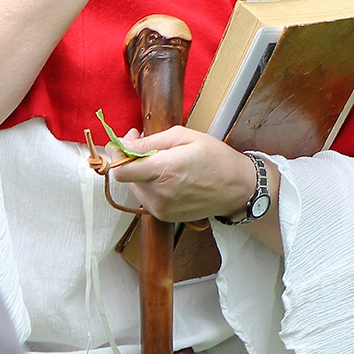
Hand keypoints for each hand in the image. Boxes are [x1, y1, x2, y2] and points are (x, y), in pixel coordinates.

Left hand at [109, 126, 257, 222]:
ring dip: (143, 173)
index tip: (121, 143)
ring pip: (137, 187)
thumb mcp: (184, 137)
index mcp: (165, 170)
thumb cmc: (214, 157)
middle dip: (133, 159)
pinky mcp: (166, 216)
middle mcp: (161, 193)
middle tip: (149, 145)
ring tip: (164, 163)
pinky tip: (170, 178)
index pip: (121, 171)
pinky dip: (152, 185)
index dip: (116, 155)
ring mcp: (162, 208)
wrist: (237, 188)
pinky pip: (147, 197)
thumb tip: (124, 143)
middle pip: (128, 176)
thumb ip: (149, 141)